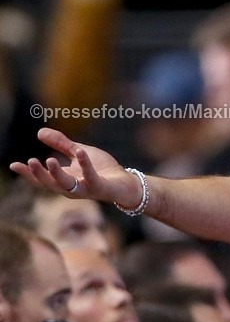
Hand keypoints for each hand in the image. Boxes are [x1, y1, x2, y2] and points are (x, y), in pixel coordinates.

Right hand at [9, 128, 140, 207]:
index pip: (41, 179)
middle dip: (38, 174)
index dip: (27, 173)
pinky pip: (90, 176)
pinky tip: (80, 152)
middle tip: (29, 161)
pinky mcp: (99, 186)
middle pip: (50, 184)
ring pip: (66, 184)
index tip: (13, 165)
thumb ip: (61, 144)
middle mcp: (71, 188)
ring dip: (56, 173)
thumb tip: (39, 132)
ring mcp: (84, 189)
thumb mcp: (78, 153)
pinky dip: (85, 164)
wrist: (125, 182)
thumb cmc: (101, 169)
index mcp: (64, 180)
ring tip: (48, 159)